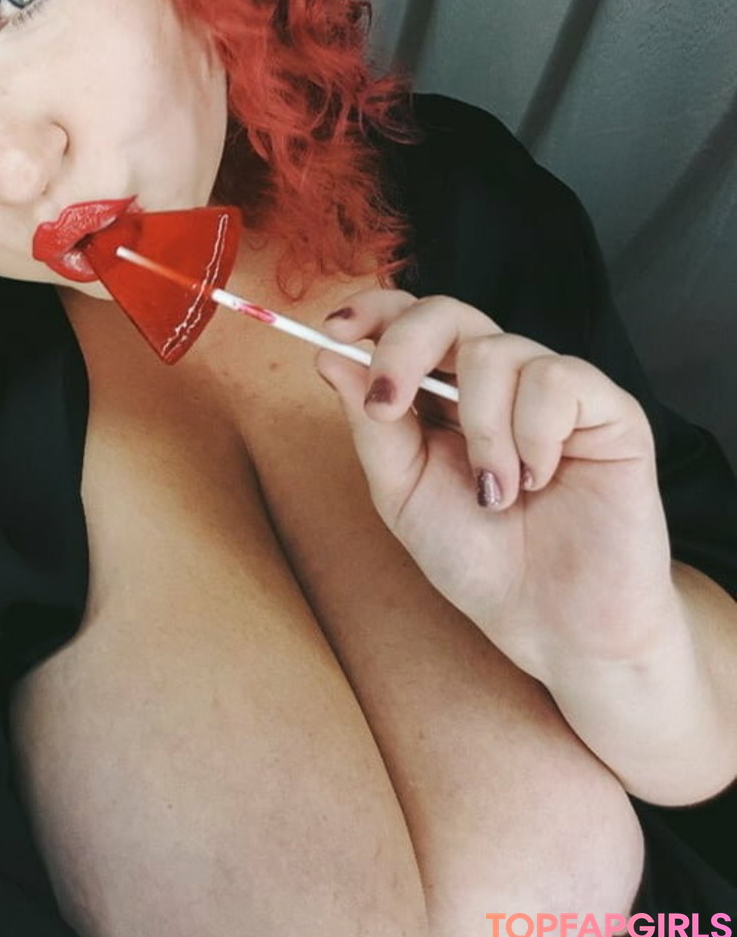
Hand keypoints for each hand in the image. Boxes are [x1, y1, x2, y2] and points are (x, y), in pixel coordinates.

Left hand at [316, 289, 676, 680]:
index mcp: (446, 394)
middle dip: (405, 349)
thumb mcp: (403, 492)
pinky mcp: (608, 408)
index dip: (374, 312)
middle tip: (390, 407)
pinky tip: (539, 479)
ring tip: (494, 491)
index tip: (336, 331)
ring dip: (480, 429)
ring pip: (497, 351)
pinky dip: (534, 434)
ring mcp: (554, 389)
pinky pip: (556, 381)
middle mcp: (499, 380)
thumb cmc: (479, 560)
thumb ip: (372, 425)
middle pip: (447, 312)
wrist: (550, 624)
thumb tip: (329, 357)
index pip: (410, 320)